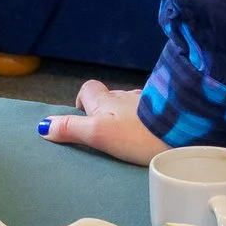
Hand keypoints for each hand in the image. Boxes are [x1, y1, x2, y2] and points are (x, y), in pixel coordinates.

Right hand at [36, 80, 167, 166]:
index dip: (83, 100)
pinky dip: (146, 122)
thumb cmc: (135, 134)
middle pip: (110, 98)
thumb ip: (72, 129)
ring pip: (131, 105)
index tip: (83, 117)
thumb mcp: (98, 134)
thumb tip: (43, 126)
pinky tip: (150, 136)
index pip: (88, 89)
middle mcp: (126, 96)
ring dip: (127, 116)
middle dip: (106, 111)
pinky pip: (150, 114)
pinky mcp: (166, 114)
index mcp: (107, 99)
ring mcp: (148, 104)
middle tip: (106, 134)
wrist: (182, 133)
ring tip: (129, 137)